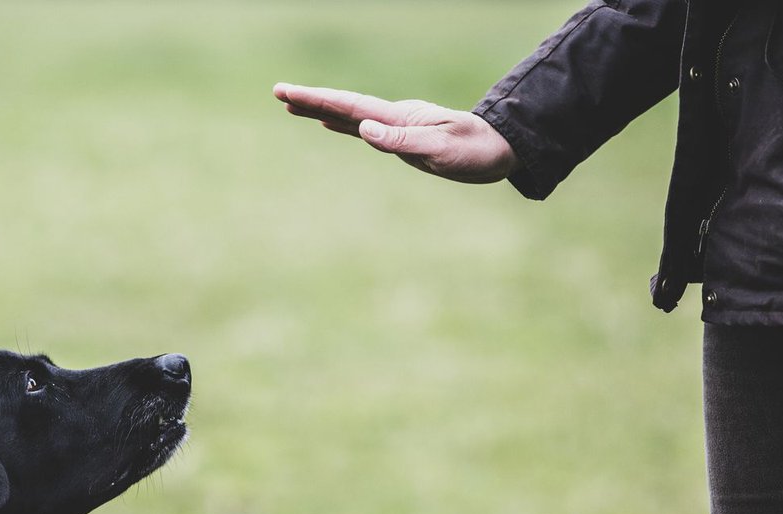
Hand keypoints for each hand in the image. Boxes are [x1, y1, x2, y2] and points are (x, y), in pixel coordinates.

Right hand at [273, 83, 518, 184]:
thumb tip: (363, 129)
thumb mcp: (440, 151)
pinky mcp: (403, 137)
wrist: (503, 149)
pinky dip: (341, 123)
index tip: (287, 92)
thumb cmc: (476, 152)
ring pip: (350, 115)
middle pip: (343, 106)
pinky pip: (362, 127)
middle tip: (279, 92)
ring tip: (293, 104)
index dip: (316, 99)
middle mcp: (394, 118)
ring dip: (321, 109)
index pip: (349, 107)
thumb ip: (401, 141)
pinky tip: (330, 124)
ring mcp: (397, 126)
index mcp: (399, 118)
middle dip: (311, 99)